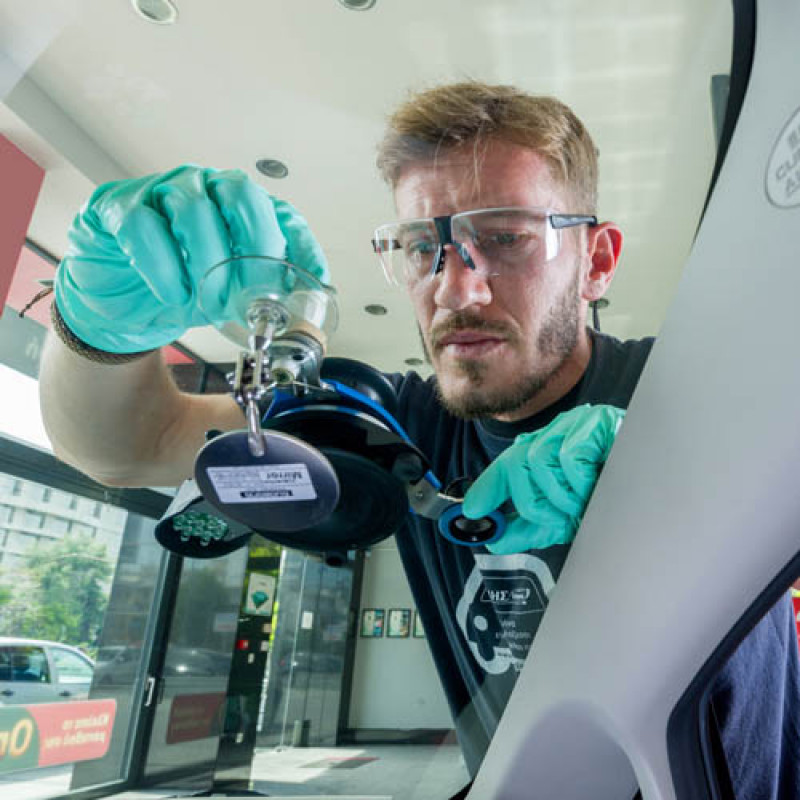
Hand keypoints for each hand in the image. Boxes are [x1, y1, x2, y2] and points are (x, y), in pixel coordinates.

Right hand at [54, 165, 328, 352]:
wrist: (122, 305)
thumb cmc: (182, 290)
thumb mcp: (233, 301)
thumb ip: (266, 303)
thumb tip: (307, 323)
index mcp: (241, 209)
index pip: (284, 215)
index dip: (303, 248)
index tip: (315, 286)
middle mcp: (207, 190)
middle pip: (242, 196)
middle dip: (256, 251)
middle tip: (254, 296)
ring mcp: (162, 192)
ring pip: (194, 209)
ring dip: (209, 263)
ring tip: (209, 303)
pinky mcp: (120, 207)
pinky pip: (143, 226)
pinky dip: (164, 266)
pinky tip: (173, 294)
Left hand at [461, 404, 624, 553]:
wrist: (658, 488)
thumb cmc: (615, 498)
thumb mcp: (566, 518)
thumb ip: (530, 528)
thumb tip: (495, 538)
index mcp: (548, 453)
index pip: (507, 464)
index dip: (487, 486)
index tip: (473, 511)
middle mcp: (557, 435)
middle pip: (517, 463)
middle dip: (533, 501)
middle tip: (560, 519)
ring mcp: (575, 425)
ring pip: (538, 460)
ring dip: (562, 494)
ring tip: (587, 502)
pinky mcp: (595, 421)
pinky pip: (567, 455)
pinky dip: (579, 479)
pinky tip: (598, 484)